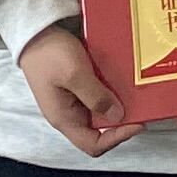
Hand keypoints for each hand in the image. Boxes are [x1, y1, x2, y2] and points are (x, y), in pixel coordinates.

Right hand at [17, 20, 129, 154]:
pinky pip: (97, 95)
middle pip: (99, 130)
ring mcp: (72, 100)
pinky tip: (123, 81)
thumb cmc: (49, 54)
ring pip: (100, 112)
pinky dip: (111, 91)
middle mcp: (68, 114)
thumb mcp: (75, 74)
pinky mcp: (77, 86)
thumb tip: (118, 117)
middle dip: (121, 121)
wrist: (35, 31)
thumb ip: (96, 97)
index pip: (93, 145)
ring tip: (136, 93)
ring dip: (118, 104)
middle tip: (141, 106)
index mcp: (64, 119)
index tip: (138, 123)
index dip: (117, 138)